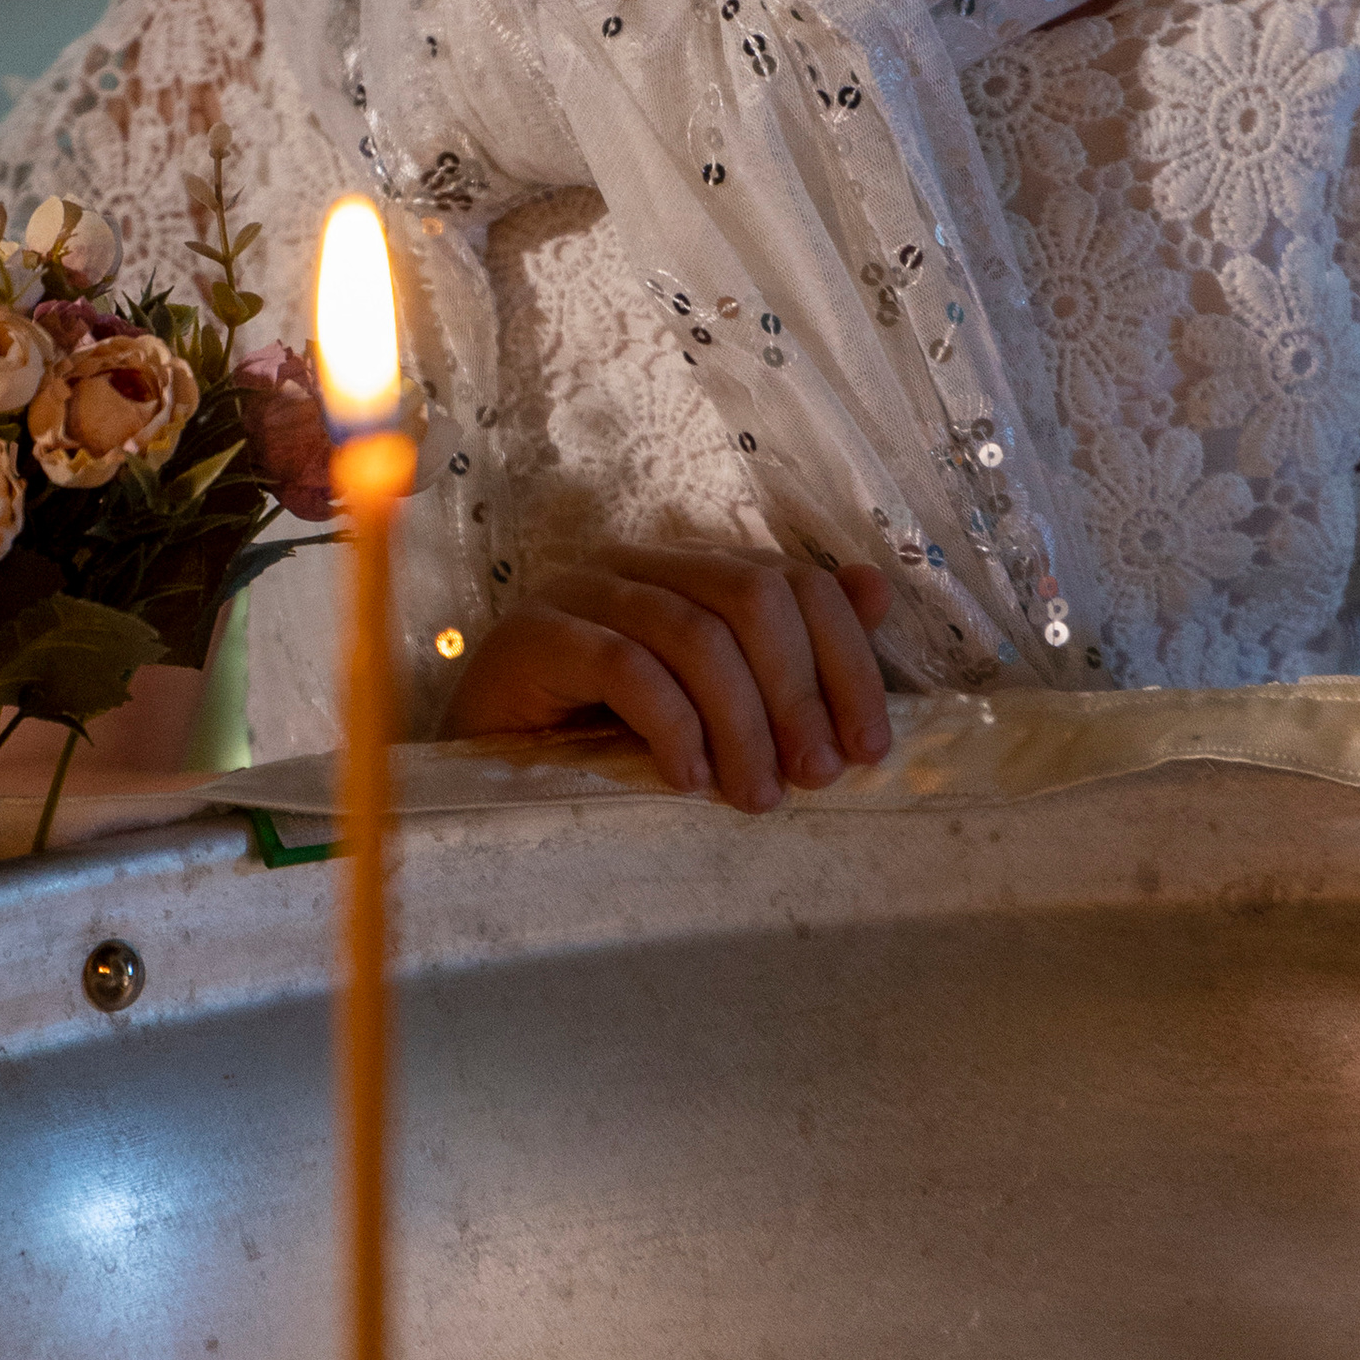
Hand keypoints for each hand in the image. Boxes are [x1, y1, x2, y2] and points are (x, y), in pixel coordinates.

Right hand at [448, 546, 893, 812]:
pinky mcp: (533, 637)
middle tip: (817, 775)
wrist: (484, 765)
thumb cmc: (602, 736)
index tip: (870, 747)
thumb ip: (787, 650)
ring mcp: (580, 592)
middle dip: (800, 691)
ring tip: (757, 796)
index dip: (846, 657)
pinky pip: (623, 666)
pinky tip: (688, 780)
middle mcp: (638, 564)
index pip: (792, 580)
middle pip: (751, 596)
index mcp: (689, 568)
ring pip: (693, 634)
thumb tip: (876, 589)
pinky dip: (672, 726)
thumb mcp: (709, 702)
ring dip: (743, 723)